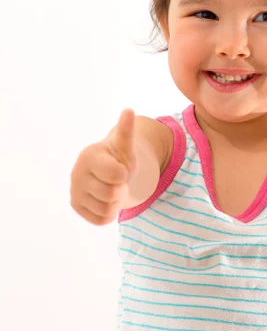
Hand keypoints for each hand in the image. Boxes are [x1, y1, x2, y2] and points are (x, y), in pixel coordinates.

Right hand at [70, 109, 137, 224]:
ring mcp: (74, 191)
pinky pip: (100, 220)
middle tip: (117, 181)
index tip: (120, 167)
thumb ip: (127, 130)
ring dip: (116, 202)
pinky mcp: (76, 206)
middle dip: (120, 189)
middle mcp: (76, 174)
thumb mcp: (125, 145)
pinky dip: (109, 213)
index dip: (124, 174)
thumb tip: (128, 111)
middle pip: (111, 194)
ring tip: (112, 189)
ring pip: (106, 209)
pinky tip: (106, 200)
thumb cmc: (119, 157)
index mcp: (89, 156)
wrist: (109, 171)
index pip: (117, 174)